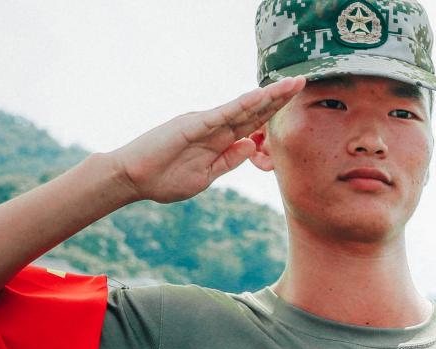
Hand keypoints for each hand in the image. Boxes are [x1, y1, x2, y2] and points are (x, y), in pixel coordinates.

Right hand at [109, 78, 303, 203]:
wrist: (133, 179)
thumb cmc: (165, 179)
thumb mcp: (207, 175)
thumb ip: (229, 160)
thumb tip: (251, 144)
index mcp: (218, 140)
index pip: (253, 123)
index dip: (273, 112)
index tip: (294, 102)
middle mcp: (214, 126)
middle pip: (253, 110)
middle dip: (278, 97)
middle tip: (302, 81)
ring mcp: (204, 123)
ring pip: (242, 107)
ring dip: (267, 96)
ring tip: (289, 84)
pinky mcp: (192, 125)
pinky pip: (222, 114)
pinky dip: (241, 105)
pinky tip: (259, 97)